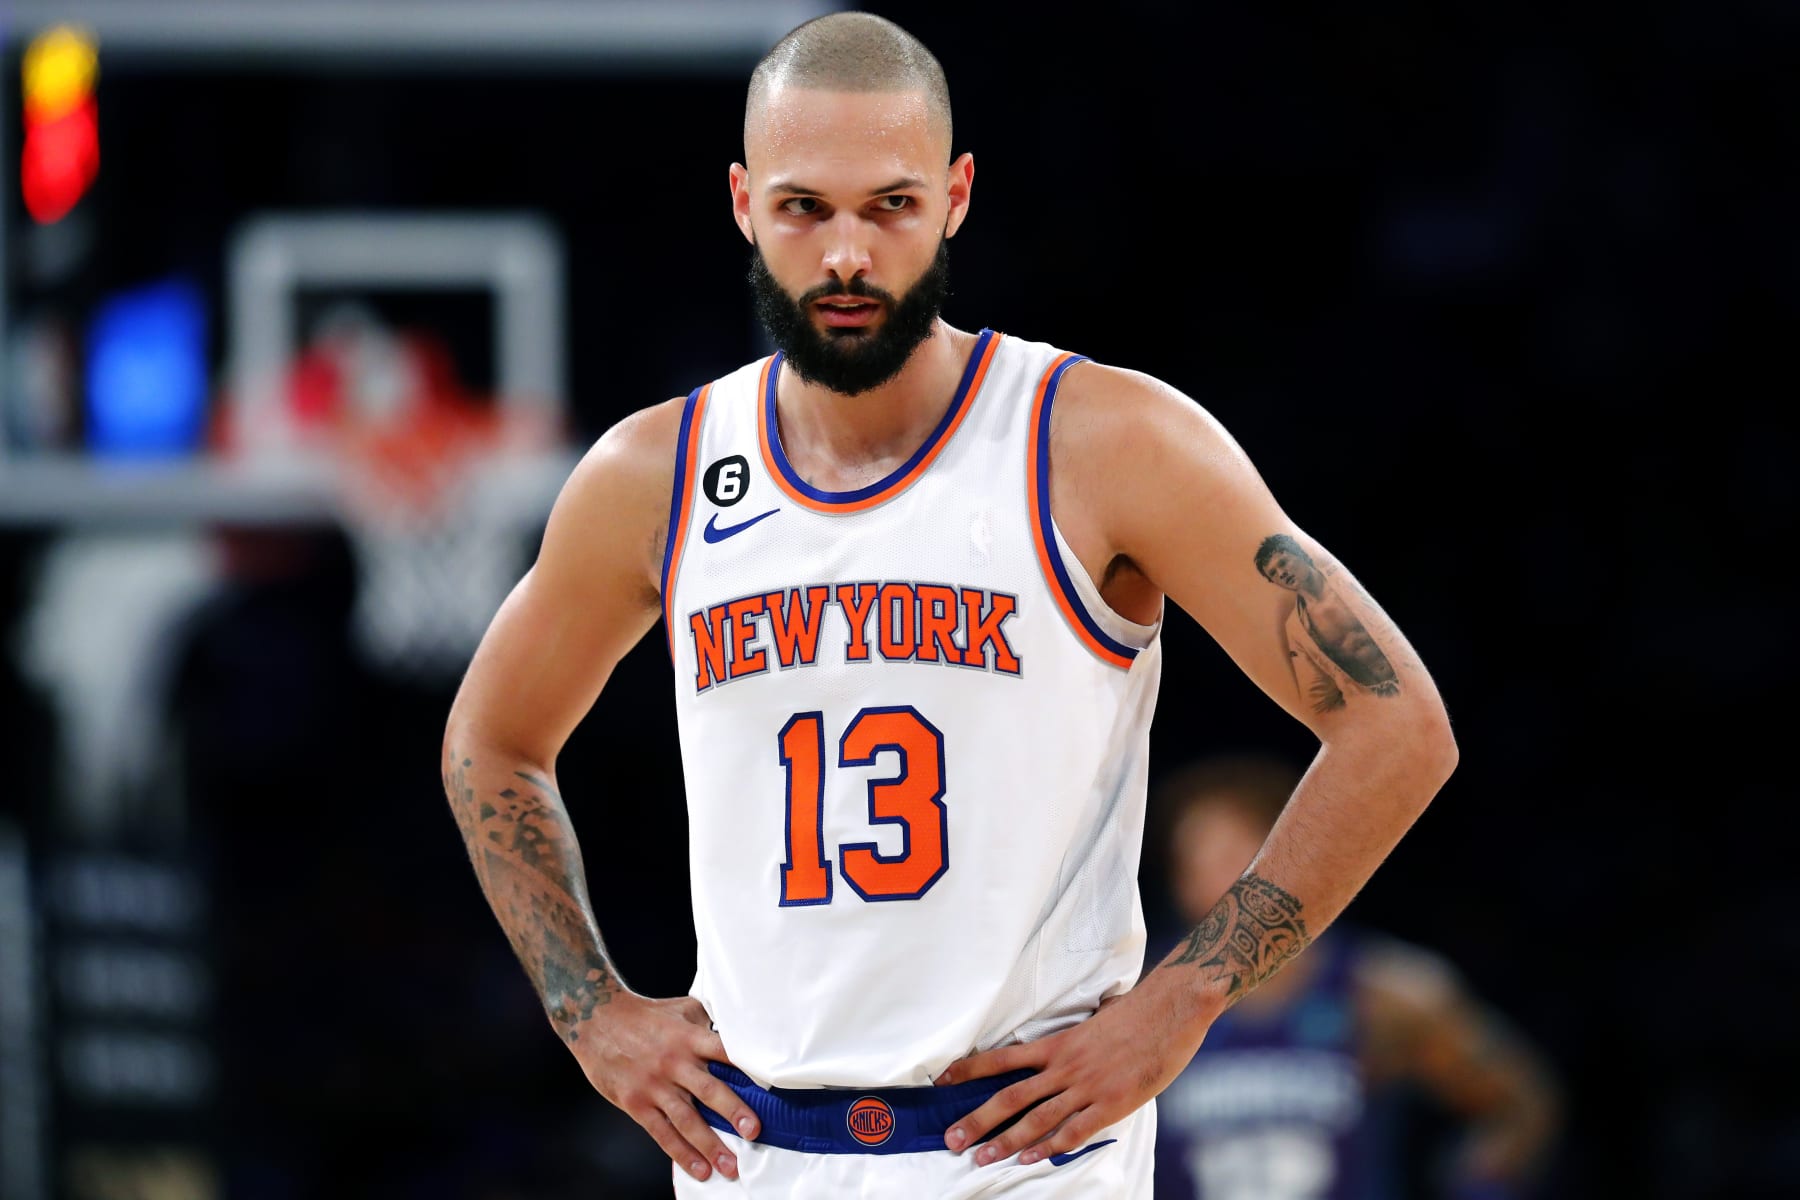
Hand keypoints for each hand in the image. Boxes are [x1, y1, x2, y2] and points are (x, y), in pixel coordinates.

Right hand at [565, 994, 760, 1182]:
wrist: (596, 1019)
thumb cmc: (645, 1015)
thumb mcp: (682, 1009)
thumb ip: (709, 1022)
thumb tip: (741, 1031)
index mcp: (689, 1037)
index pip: (724, 1052)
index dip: (747, 1068)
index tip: (768, 1086)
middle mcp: (674, 1062)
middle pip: (709, 1090)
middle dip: (733, 1112)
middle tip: (753, 1132)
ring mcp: (654, 1085)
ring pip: (686, 1119)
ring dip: (709, 1145)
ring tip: (729, 1166)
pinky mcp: (636, 1103)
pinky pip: (661, 1133)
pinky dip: (680, 1153)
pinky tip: (698, 1168)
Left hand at [936, 983, 1209, 1166]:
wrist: (1170, 1010)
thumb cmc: (1134, 1014)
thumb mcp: (1091, 1022)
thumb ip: (1069, 1041)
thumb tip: (1055, 1050)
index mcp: (1057, 1043)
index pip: (1002, 1058)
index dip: (970, 1070)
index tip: (943, 1083)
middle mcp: (1064, 1066)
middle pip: (1010, 1096)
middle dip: (977, 1120)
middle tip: (951, 1139)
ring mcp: (1086, 1087)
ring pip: (1035, 1119)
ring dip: (1005, 1141)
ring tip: (981, 1157)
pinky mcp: (1110, 1104)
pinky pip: (1072, 1131)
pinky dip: (1048, 1147)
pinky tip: (1029, 1158)